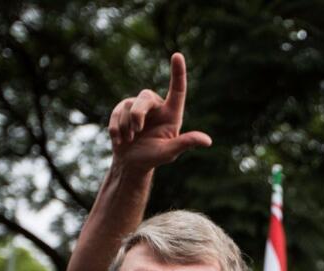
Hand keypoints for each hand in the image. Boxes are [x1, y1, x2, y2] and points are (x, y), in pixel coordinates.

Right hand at [108, 52, 211, 171]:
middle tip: (136, 132)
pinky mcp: (123, 110)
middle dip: (137, 114)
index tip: (177, 55)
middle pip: (145, 97)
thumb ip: (185, 143)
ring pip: (128, 107)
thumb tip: (207, 141)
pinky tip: (119, 141)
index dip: (178, 72)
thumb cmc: (153, 157)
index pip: (177, 90)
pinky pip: (116, 113)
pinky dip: (116, 128)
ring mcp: (138, 106)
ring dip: (127, 127)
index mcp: (171, 113)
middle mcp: (156, 106)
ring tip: (130, 140)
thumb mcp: (169, 152)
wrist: (131, 162)